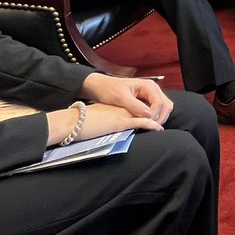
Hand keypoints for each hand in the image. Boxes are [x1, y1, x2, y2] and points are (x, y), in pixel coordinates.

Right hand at [44, 102, 164, 145]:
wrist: (72, 122)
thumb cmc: (82, 121)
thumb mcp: (100, 117)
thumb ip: (110, 117)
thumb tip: (115, 123)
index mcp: (117, 105)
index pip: (137, 106)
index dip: (147, 111)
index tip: (153, 116)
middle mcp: (122, 107)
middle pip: (144, 108)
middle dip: (156, 114)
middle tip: (161, 121)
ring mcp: (122, 114)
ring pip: (145, 114)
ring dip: (156, 120)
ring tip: (161, 126)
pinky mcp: (120, 122)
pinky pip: (140, 122)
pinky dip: (150, 125)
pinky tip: (158, 128)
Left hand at [79, 73, 172, 123]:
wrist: (101, 87)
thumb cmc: (109, 89)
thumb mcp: (121, 97)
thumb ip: (135, 105)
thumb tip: (149, 114)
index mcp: (147, 86)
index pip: (160, 103)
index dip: (155, 115)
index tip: (147, 123)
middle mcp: (152, 89)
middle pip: (166, 105)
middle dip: (160, 118)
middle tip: (151, 127)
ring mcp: (151, 94)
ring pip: (164, 108)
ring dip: (160, 118)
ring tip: (150, 126)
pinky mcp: (148, 100)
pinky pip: (158, 109)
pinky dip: (156, 117)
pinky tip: (147, 123)